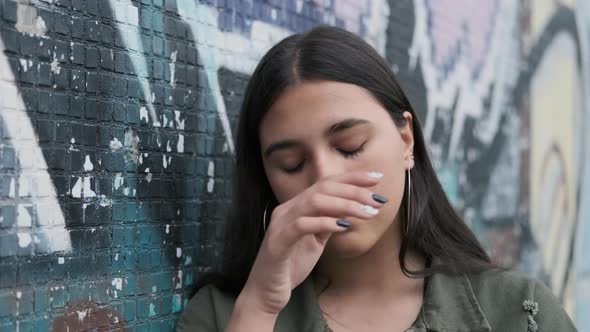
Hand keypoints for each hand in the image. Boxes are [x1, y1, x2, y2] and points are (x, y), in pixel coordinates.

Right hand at [240, 170, 386, 314]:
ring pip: (314, 202)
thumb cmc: (291, 265)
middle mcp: (287, 209)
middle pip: (323, 188)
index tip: (377, 177)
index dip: (352, 177)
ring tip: (368, 213)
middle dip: (354, 190)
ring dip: (345, 205)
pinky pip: (302, 225)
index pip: (326, 183)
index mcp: (296, 207)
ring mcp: (280, 224)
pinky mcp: (278, 242)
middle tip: (378, 199)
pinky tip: (344, 227)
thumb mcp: (315, 240)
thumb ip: (328, 222)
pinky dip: (325, 223)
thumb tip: (352, 208)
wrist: (265, 292)